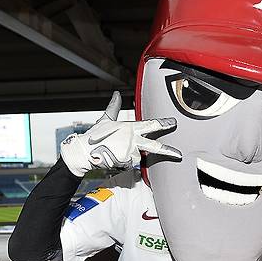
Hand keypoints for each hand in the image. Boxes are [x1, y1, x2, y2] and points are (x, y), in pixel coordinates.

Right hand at [60, 91, 180, 176]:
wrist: (83, 152)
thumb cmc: (94, 136)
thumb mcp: (105, 119)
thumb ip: (114, 107)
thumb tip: (117, 94)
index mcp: (130, 128)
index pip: (151, 125)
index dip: (163, 123)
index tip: (173, 122)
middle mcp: (132, 140)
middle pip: (154, 147)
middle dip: (168, 151)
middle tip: (178, 154)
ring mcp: (130, 152)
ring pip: (137, 157)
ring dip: (128, 157)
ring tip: (114, 153)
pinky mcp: (125, 163)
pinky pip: (129, 166)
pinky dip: (123, 164)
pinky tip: (112, 159)